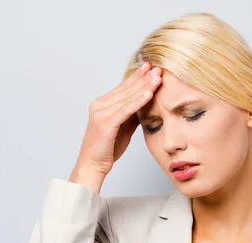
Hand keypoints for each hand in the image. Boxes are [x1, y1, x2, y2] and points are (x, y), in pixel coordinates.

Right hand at [75, 62, 161, 176]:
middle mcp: (99, 106)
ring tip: (157, 78)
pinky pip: (125, 110)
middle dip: (143, 78)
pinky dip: (138, 102)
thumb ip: (132, 114)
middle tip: (158, 68)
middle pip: (126, 90)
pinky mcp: (106, 124)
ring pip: (127, 97)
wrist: (93, 165)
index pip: (123, 88)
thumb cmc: (107, 149)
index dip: (137, 77)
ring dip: (144, 87)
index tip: (150, 67)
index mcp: (102, 105)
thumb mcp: (123, 127)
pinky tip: (149, 94)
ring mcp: (101, 114)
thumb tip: (146, 103)